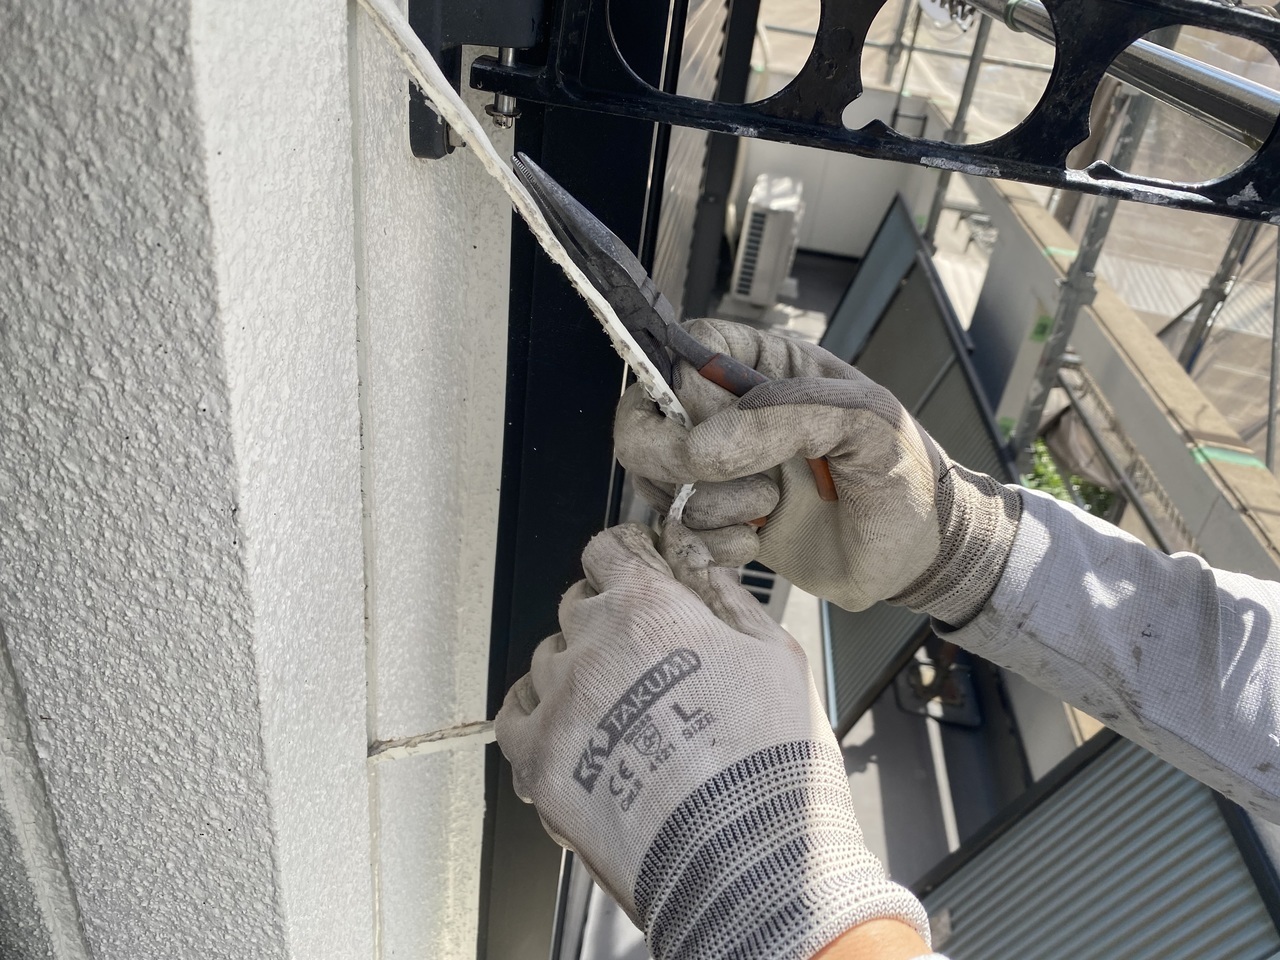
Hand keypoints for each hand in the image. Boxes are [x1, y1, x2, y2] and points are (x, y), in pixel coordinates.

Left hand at [495, 522, 929, 959]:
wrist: (752, 861)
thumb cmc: (774, 760)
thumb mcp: (775, 653)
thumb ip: (725, 596)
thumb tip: (695, 563)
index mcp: (648, 608)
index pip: (608, 551)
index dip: (625, 558)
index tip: (633, 570)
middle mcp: (591, 646)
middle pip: (578, 606)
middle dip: (607, 619)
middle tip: (644, 657)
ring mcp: (559, 704)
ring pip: (547, 661)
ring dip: (576, 671)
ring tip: (620, 711)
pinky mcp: (540, 762)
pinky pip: (514, 716)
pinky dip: (536, 715)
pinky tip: (570, 730)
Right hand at [613, 319, 1021, 624]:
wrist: (917, 554)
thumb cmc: (904, 475)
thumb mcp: (867, 423)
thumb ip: (787, 416)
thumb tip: (703, 446)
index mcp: (764, 368)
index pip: (680, 353)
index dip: (680, 392)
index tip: (714, 430)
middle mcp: (730, 414)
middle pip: (643, 418)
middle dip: (676, 458)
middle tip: (729, 481)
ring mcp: (719, 470)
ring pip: (655, 479)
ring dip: (706, 506)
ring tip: (767, 510)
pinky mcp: (718, 522)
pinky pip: (673, 531)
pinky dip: (706, 545)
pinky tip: (753, 543)